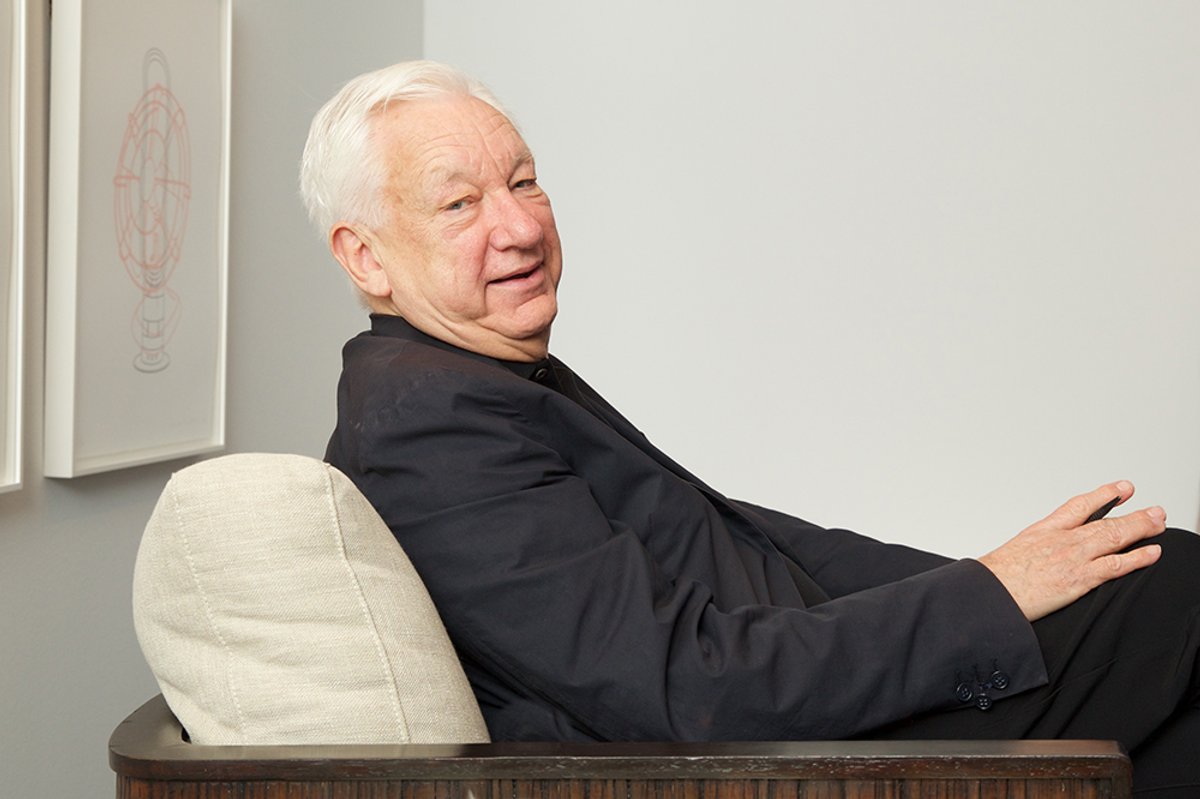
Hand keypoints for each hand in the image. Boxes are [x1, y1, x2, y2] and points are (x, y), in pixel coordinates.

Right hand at [977, 481, 1165, 620]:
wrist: (989, 592)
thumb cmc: (996, 576)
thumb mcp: (1015, 551)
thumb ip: (1036, 549)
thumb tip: (1043, 553)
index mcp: (1044, 530)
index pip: (1079, 506)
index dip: (1104, 496)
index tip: (1121, 489)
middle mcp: (1062, 540)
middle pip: (1105, 520)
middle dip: (1133, 514)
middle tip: (1154, 510)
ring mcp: (1072, 558)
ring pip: (1114, 536)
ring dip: (1141, 528)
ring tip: (1159, 523)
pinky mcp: (1079, 579)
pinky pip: (1115, 565)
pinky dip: (1137, 558)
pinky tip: (1152, 553)